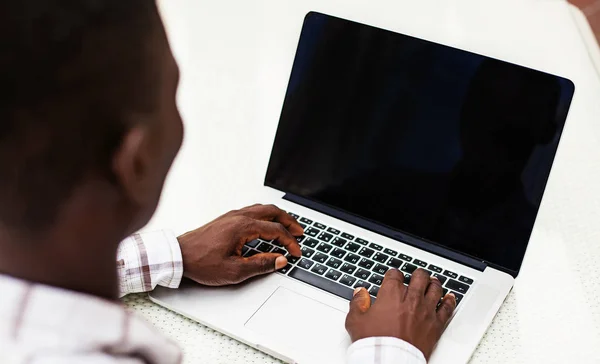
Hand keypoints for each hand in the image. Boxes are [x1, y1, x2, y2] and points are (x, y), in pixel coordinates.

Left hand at [177, 204, 302, 285]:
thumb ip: (260, 265)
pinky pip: (252, 210)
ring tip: (287, 226)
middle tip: (300, 232)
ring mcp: (232, 216)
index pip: (276, 231)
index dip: (290, 242)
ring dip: (278, 216)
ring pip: (262, 209)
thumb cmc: (201, 263)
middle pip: (273, 212)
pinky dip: (266, 215)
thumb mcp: (234, 271)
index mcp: (243, 227)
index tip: (295, 252)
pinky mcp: (226, 218)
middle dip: (290, 222)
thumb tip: (279, 260)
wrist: (178, 256)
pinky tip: (266, 224)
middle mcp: (239, 217)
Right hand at [345, 268, 455, 359]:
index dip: (394, 274)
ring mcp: (425, 310)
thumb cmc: (376, 343)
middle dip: (417, 274)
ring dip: (433, 283)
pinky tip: (449, 297)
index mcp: (391, 295)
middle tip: (416, 275)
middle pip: (419, 277)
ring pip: (435, 288)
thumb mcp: (356, 322)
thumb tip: (360, 293)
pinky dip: (449, 301)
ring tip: (432, 281)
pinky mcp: (436, 324)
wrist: (391, 361)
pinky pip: (447, 308)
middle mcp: (411, 299)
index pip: (395, 275)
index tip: (393, 276)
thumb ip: (358, 304)